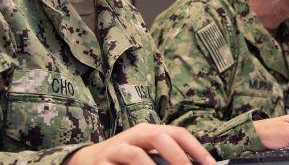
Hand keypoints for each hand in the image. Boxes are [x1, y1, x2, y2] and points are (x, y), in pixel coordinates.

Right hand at [65, 123, 215, 164]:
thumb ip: (169, 158)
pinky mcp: (101, 164)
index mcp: (151, 130)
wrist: (88, 160)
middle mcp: (135, 135)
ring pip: (135, 155)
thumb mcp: (149, 152)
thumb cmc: (127, 157)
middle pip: (158, 137)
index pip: (178, 133)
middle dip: (177, 156)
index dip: (196, 149)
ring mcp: (117, 149)